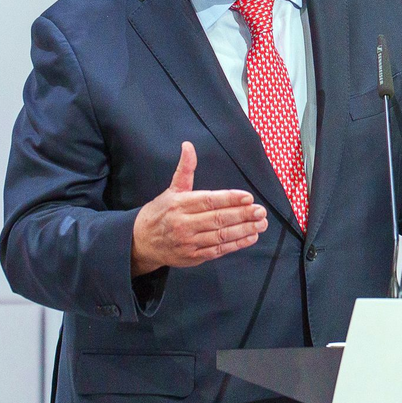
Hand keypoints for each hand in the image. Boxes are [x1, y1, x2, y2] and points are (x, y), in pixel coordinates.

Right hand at [131, 142, 267, 275]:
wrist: (141, 242)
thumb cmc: (161, 212)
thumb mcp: (172, 189)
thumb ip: (185, 169)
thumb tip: (188, 146)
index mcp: (180, 204)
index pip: (209, 200)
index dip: (230, 199)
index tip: (249, 197)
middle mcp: (184, 223)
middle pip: (218, 219)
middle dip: (242, 215)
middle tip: (260, 211)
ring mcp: (189, 242)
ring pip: (220, 236)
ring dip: (244, 230)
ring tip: (261, 224)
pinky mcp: (193, 256)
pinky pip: (218, 250)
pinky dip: (236, 245)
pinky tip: (250, 237)